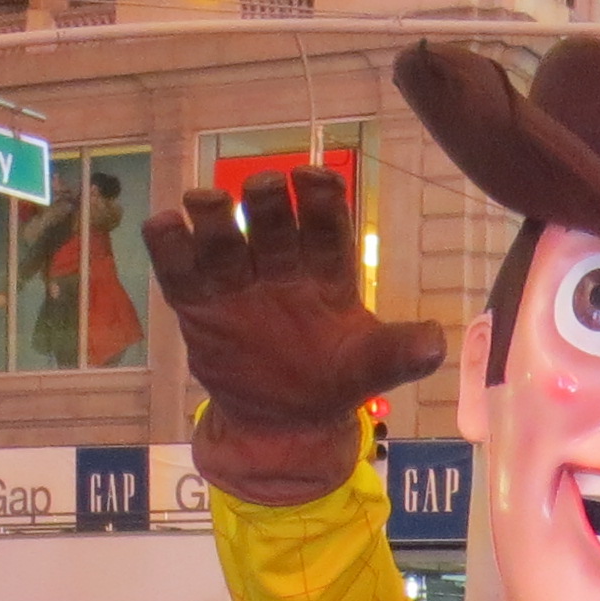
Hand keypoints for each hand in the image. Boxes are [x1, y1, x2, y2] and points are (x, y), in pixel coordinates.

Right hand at [147, 167, 446, 505]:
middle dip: (266, 202)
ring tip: (205, 199)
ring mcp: (237, 284)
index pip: (323, 226)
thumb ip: (399, 351)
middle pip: (271, 223)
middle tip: (263, 185)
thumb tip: (435, 345)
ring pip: (223, 239)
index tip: (313, 178)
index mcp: (326, 271)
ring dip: (214, 216)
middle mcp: (280, 266)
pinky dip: (169, 248)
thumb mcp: (370, 367)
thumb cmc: (332, 381)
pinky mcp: (198, 306)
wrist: (284, 422)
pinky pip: (179, 272)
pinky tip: (163, 224)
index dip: (318, 199)